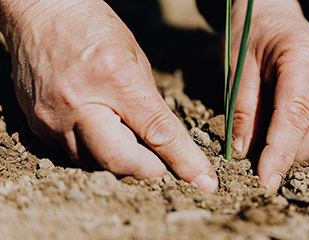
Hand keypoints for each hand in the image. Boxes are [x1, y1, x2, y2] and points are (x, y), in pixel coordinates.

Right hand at [0, 0, 216, 191]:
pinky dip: (96, 152)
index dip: (185, 161)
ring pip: (97, 164)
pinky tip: (102, 130)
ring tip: (127, 136)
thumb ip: (152, 105)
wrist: (38, 13)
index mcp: (114, 78)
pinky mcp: (37, 126)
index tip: (204, 181)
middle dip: (149, 168)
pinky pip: (74, 155)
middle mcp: (79, 104)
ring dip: (122, 160)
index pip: (157, 133)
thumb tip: (168, 143)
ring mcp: (52, 118)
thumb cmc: (93, 26)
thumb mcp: (137, 58)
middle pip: (121, 162)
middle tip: (160, 159)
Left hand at [230, 0, 308, 192]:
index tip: (266, 180)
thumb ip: (242, 109)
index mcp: (304, 56)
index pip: (298, 114)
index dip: (282, 152)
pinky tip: (293, 135)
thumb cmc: (251, 34)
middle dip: (304, 154)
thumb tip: (245, 153)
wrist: (272, 13)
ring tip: (280, 144)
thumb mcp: (236, 67)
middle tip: (270, 157)